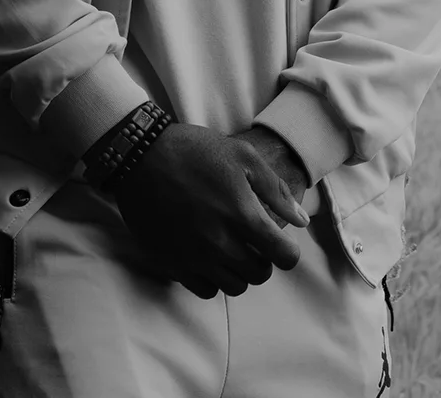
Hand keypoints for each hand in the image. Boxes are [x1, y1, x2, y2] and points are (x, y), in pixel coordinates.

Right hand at [109, 122, 307, 298]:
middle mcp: (220, 242)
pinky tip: (210, 258)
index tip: (281, 243)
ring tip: (233, 249)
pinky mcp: (172, 263)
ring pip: (234, 287)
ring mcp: (195, 256)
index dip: (289, 252)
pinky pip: (205, 290)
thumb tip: (301, 220)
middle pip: (259, 275)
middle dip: (264, 261)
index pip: (283, 256)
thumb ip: (276, 190)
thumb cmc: (195, 150)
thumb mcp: (243, 156)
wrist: (140, 156)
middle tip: (254, 242)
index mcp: (242, 215)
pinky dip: (213, 279)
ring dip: (240, 272)